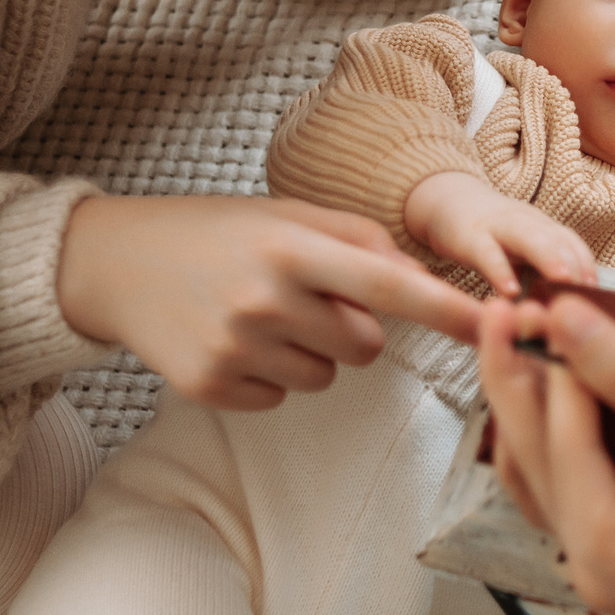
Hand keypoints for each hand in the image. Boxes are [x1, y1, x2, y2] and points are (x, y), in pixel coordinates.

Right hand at [56, 193, 482, 410]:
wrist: (115, 263)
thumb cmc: (216, 233)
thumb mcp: (286, 216)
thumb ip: (358, 242)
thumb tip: (422, 280)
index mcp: (292, 248)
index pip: (391, 287)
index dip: (449, 311)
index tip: (499, 325)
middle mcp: (266, 300)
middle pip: (364, 346)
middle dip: (348, 326)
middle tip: (298, 295)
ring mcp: (236, 348)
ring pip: (326, 377)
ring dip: (308, 352)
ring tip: (259, 314)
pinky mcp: (211, 387)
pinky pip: (281, 398)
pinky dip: (268, 375)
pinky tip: (233, 340)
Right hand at [403, 171, 596, 295]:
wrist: (446, 204)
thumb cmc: (490, 237)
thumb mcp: (521, 251)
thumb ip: (541, 275)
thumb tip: (566, 313)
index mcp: (542, 228)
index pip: (572, 242)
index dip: (587, 265)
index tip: (602, 294)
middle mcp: (526, 223)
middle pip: (558, 237)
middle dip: (577, 262)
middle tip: (592, 290)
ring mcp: (498, 227)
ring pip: (528, 237)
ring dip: (549, 258)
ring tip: (563, 282)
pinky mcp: (468, 236)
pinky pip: (486, 252)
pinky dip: (499, 269)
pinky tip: (509, 290)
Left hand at [477, 295, 614, 614]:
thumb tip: (562, 317)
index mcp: (603, 548)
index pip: (560, 437)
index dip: (551, 362)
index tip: (542, 302)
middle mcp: (587, 565)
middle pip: (528, 455)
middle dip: (517, 378)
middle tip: (503, 310)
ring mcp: (599, 561)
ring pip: (538, 468)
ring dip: (528, 404)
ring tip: (519, 339)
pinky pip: (566, 483)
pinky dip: (557, 434)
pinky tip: (555, 388)